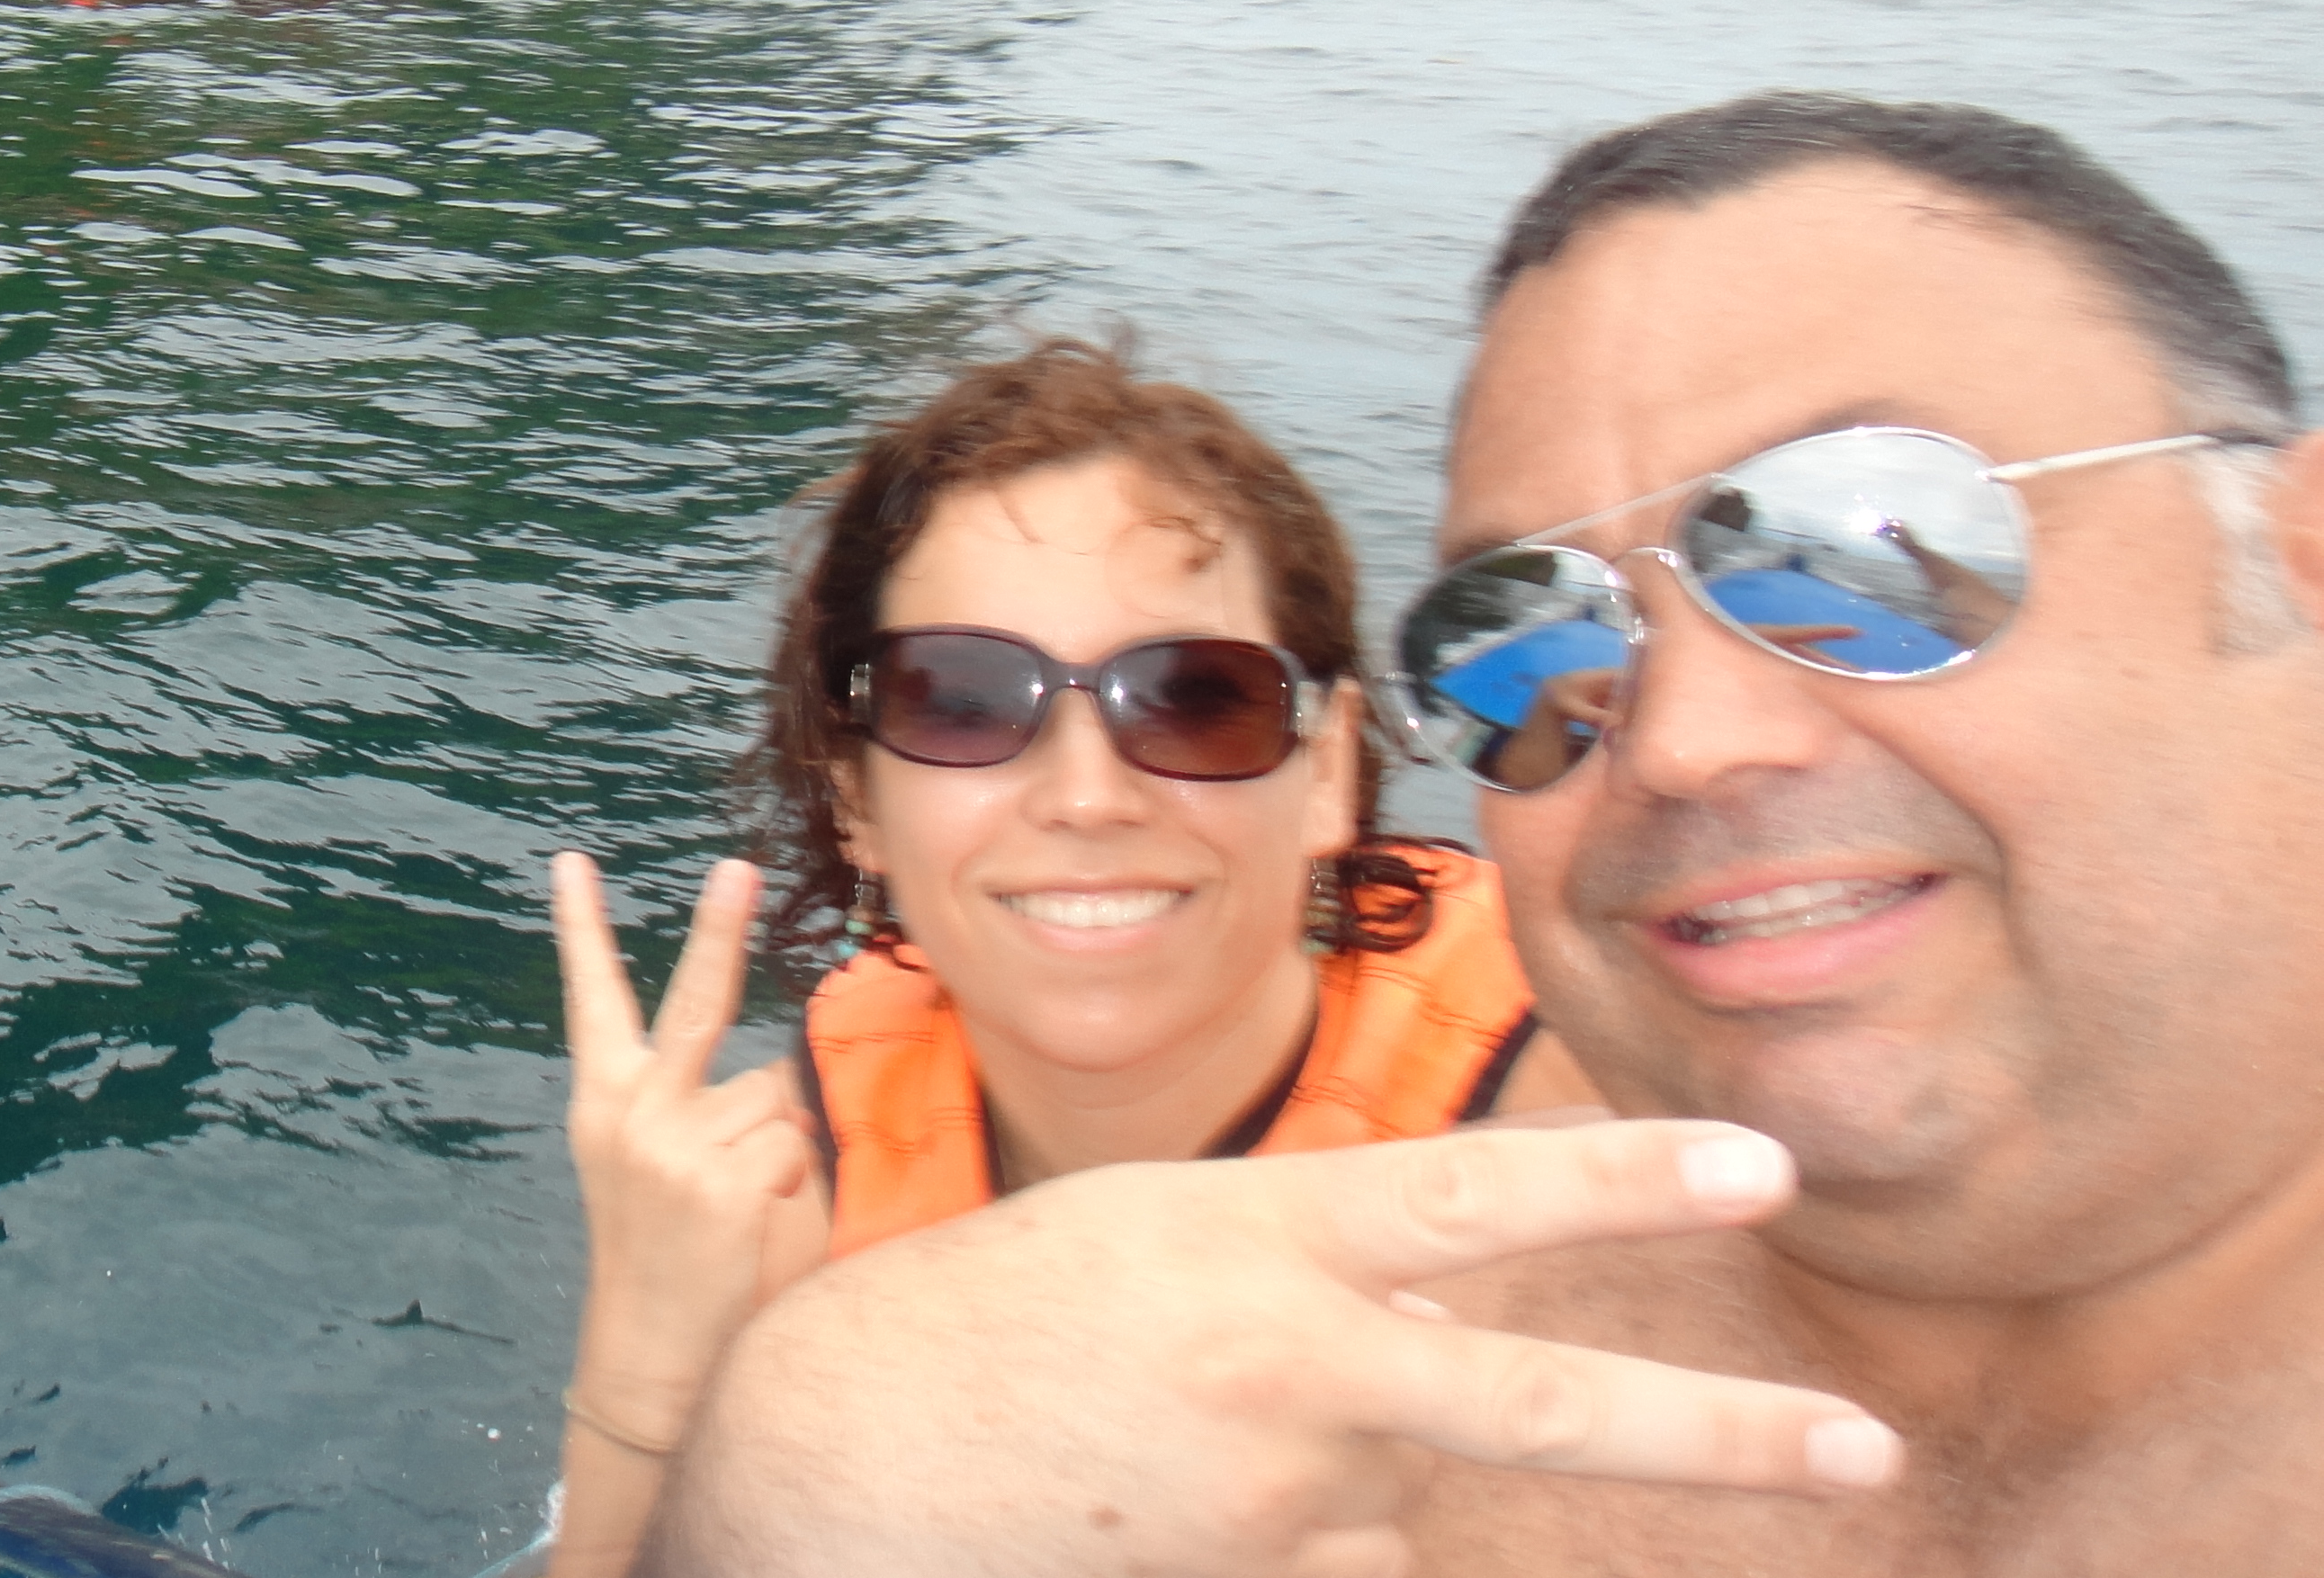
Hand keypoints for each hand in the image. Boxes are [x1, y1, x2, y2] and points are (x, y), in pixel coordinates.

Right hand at [553, 852, 832, 1448]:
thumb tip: (776, 1076)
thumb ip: (687, 1100)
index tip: (570, 863)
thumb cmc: (657, 1239)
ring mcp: (676, 1145)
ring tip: (729, 1196)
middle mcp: (632, 1110)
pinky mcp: (726, 1182)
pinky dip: (786, 1178)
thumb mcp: (640, 1157)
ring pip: (770, 1095)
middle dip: (716, 928)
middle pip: (694, 1002)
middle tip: (737, 865)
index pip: (592, 999)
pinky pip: (790, 1144)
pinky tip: (744, 1219)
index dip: (581, 928)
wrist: (648, 1339)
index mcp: (603, 1097)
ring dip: (771, 1138)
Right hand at [643, 1120, 1899, 1576]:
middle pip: (1545, 1403)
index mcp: (1253, 1235)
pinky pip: (1342, 1558)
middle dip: (1721, 1433)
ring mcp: (1276, 1499)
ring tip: (1172, 1437)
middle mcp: (1286, 1368)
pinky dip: (1290, 1532)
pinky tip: (1170, 1503)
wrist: (830, 1468)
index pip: (1478, 1195)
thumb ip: (1311, 1266)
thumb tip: (1464, 1310)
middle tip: (1867, 1444)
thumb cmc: (980, 1321)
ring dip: (1338, 1464)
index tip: (1763, 1158)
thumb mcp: (1149, 1238)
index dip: (1631, 1178)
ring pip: (1404, 1483)